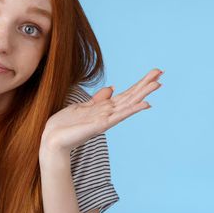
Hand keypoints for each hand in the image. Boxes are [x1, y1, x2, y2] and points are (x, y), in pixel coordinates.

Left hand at [41, 68, 163, 153]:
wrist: (53, 139)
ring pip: (128, 104)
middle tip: (161, 73)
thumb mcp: (82, 106)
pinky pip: (118, 116)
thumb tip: (112, 88)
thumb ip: (98, 98)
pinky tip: (144, 104)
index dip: (139, 83)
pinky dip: (131, 110)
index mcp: (104, 108)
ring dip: (143, 94)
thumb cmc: (65, 125)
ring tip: (157, 84)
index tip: (154, 73)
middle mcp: (108, 113)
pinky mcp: (99, 125)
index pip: (126, 93)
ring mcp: (105, 119)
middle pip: (130, 96)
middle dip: (145, 85)